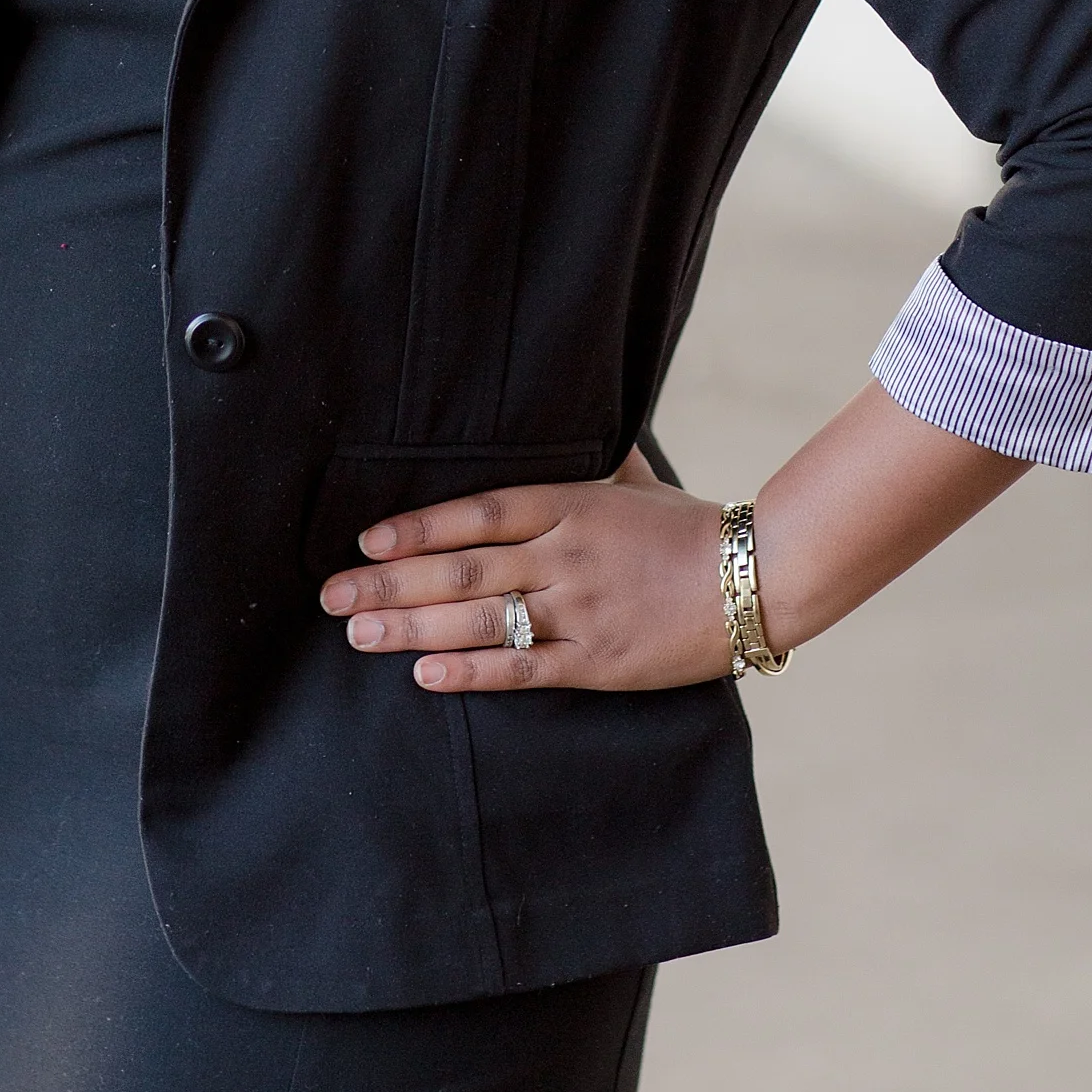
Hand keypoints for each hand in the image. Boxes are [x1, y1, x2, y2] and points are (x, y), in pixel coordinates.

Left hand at [318, 446, 733, 690]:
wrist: (760, 577)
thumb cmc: (690, 526)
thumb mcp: (633, 480)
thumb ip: (586, 459)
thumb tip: (554, 418)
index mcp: (572, 504)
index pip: (477, 512)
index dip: (417, 527)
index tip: (364, 541)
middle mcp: (567, 554)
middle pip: (462, 568)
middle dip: (389, 582)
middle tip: (331, 597)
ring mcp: (582, 610)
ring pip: (482, 619)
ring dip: (412, 626)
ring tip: (359, 635)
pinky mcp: (601, 663)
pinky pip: (525, 669)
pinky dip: (472, 672)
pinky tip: (425, 673)